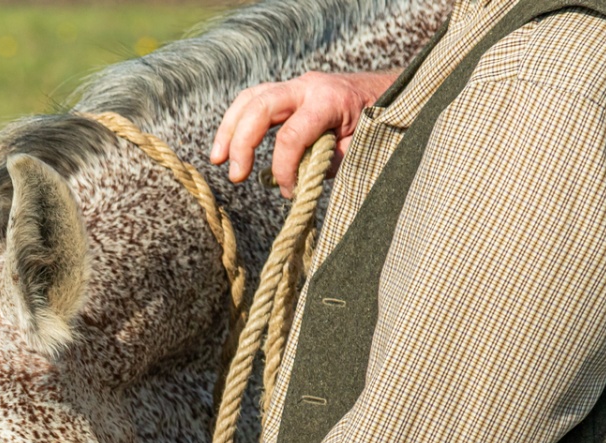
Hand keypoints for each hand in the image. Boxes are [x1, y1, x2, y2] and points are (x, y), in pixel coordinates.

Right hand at [210, 70, 398, 195]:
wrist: (387, 94)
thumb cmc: (376, 125)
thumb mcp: (359, 149)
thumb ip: (327, 162)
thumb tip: (296, 177)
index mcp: (329, 100)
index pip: (291, 135)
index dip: (284, 169)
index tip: (290, 192)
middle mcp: (308, 86)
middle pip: (260, 107)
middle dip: (242, 142)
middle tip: (236, 176)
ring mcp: (296, 87)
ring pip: (250, 99)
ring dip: (229, 129)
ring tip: (218, 160)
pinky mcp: (288, 93)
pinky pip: (254, 102)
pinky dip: (236, 124)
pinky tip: (227, 149)